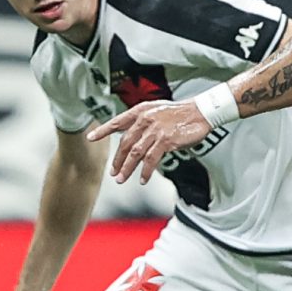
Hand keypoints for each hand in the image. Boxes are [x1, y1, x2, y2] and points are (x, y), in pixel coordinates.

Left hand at [89, 99, 212, 183]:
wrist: (200, 112)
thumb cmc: (180, 113)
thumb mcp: (157, 111)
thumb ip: (143, 122)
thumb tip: (132, 138)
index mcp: (141, 111)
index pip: (118, 122)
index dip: (103, 130)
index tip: (91, 137)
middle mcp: (145, 120)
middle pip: (125, 143)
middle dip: (117, 160)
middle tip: (113, 172)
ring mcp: (155, 130)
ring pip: (135, 154)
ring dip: (127, 168)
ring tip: (121, 179)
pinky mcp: (165, 141)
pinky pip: (151, 160)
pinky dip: (146, 171)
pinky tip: (142, 179)